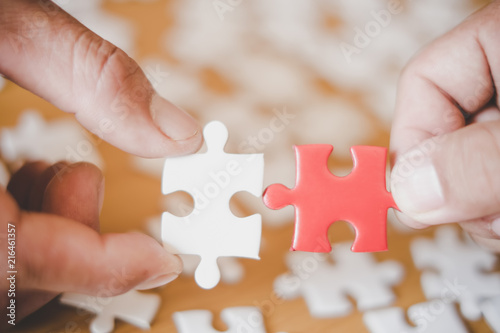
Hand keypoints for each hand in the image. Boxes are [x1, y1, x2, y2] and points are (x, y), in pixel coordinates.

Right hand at [0, 0, 203, 324]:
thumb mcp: (4, 19)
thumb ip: (94, 77)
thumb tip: (178, 134)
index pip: (18, 261)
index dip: (102, 269)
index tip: (159, 259)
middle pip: (6, 285)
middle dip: (70, 246)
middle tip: (86, 180)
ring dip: (41, 234)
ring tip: (55, 171)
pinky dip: (13, 226)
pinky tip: (22, 177)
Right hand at [390, 1, 499, 251]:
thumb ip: (480, 157)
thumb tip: (410, 191)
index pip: (425, 83)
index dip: (414, 141)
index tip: (421, 194)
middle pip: (445, 132)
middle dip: (455, 185)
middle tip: (482, 213)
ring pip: (470, 168)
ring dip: (482, 207)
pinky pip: (490, 187)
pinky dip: (497, 212)